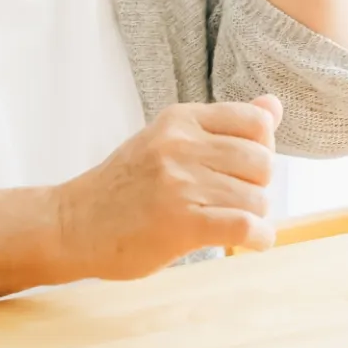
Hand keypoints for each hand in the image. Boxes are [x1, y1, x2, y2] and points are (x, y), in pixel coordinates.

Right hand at [52, 95, 282, 279]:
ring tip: (232, 223)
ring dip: (255, 217)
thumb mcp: (168, 140)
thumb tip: (275, 105)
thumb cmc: (125, 186)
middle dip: (258, 186)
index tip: (242, 170)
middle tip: (234, 201)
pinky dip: (258, 237)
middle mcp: (180, 145)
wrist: (72, 224)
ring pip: (257, 198)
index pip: (256, 123)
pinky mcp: (181, 223)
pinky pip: (244, 226)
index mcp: (179, 119)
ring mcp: (179, 184)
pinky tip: (250, 241)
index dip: (261, 149)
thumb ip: (223, 125)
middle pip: (262, 162)